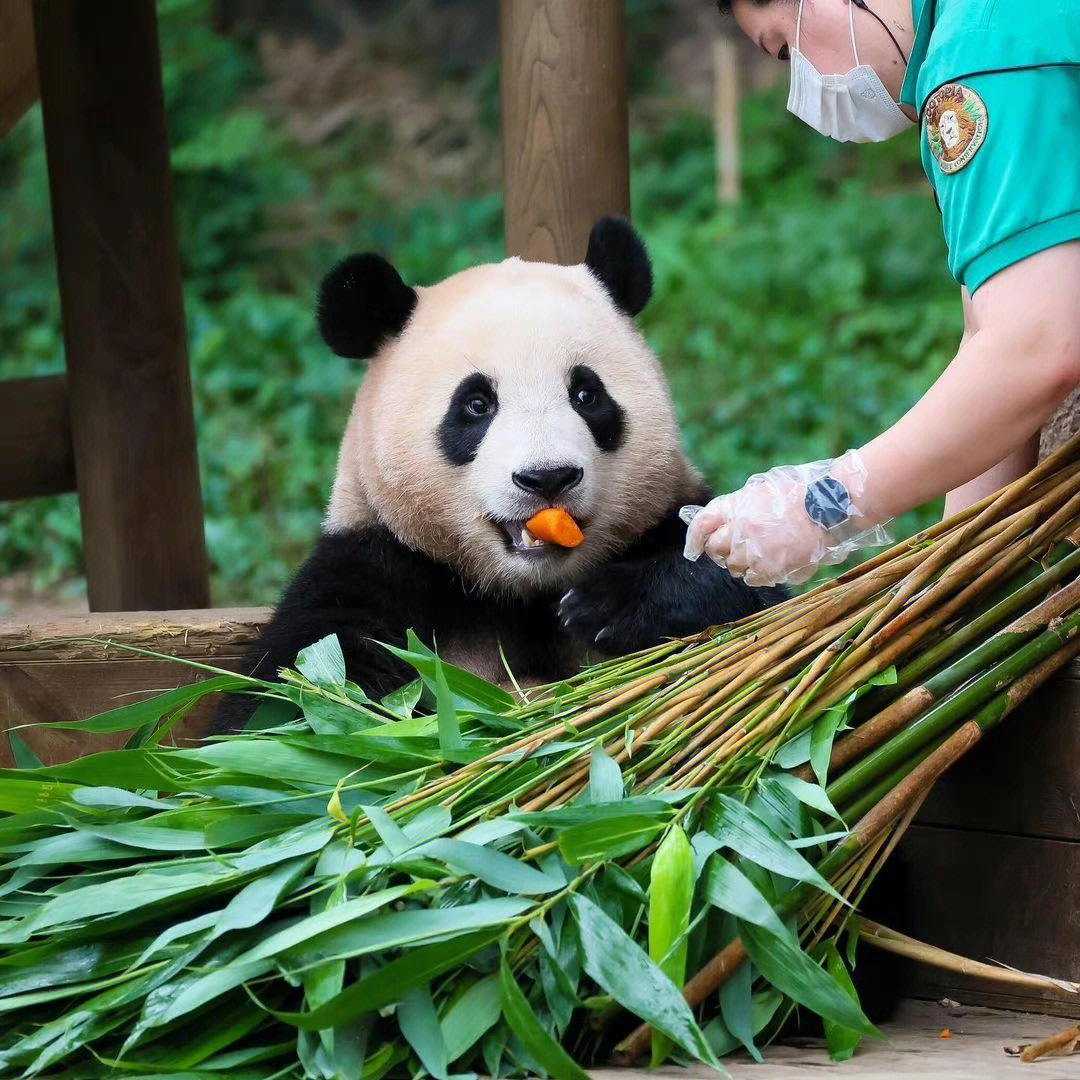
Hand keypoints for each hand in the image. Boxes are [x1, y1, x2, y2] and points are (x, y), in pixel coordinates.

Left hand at [681, 451, 890, 586]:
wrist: (828, 507)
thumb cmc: (796, 496)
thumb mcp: (759, 491)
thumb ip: (734, 507)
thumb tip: (711, 528)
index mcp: (736, 507)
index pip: (703, 524)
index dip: (695, 538)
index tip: (694, 549)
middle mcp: (741, 529)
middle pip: (716, 550)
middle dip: (722, 551)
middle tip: (737, 547)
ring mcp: (755, 550)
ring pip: (733, 567)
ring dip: (741, 563)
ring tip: (760, 552)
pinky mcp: (772, 567)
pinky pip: (751, 578)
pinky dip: (756, 574)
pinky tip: (770, 562)